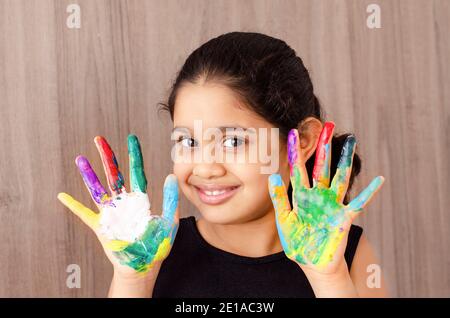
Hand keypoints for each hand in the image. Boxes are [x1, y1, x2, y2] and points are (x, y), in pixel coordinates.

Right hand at [57, 135, 178, 275]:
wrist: (143, 266)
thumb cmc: (157, 245)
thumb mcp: (169, 222)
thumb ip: (170, 200)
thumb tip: (170, 176)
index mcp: (140, 199)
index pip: (136, 172)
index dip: (134, 155)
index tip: (131, 139)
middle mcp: (124, 202)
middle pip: (113, 174)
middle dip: (106, 157)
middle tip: (99, 139)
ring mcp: (111, 213)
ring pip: (97, 189)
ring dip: (88, 174)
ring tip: (80, 159)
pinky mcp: (101, 226)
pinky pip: (84, 214)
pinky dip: (73, 206)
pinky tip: (62, 196)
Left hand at [268, 122, 383, 274]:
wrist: (312, 263)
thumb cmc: (298, 242)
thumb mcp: (285, 220)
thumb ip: (279, 199)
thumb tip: (273, 177)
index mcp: (302, 196)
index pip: (298, 168)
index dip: (297, 152)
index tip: (293, 133)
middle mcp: (318, 195)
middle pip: (321, 166)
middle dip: (323, 146)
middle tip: (326, 124)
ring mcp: (332, 204)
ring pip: (340, 176)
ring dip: (345, 159)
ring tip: (352, 140)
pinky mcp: (344, 217)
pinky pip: (359, 202)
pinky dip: (370, 192)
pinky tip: (380, 179)